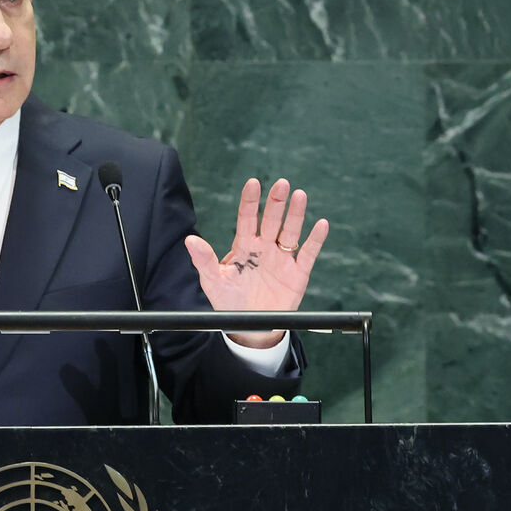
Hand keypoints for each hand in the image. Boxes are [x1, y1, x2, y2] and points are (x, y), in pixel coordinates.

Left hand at [184, 178, 328, 348]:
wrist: (248, 326)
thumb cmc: (228, 301)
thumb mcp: (213, 281)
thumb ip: (204, 260)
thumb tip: (190, 240)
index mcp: (244, 245)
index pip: (247, 218)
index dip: (250, 201)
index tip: (253, 183)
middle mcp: (264, 247)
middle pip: (272, 220)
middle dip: (276, 202)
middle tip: (282, 184)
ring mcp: (282, 258)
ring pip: (291, 231)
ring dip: (296, 214)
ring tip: (300, 196)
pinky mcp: (298, 273)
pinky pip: (309, 253)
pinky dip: (316, 240)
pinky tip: (321, 224)